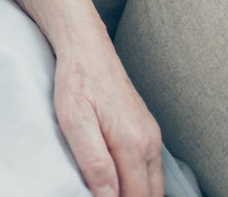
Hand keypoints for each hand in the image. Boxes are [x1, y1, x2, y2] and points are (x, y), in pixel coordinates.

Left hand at [53, 45, 162, 196]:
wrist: (86, 47)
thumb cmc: (77, 80)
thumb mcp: (74, 120)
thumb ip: (94, 162)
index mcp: (133, 143)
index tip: (97, 196)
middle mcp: (149, 142)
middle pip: (150, 194)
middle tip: (100, 193)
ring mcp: (152, 135)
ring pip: (153, 183)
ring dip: (135, 192)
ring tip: (107, 187)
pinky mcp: (147, 130)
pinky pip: (150, 167)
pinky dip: (138, 179)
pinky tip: (118, 175)